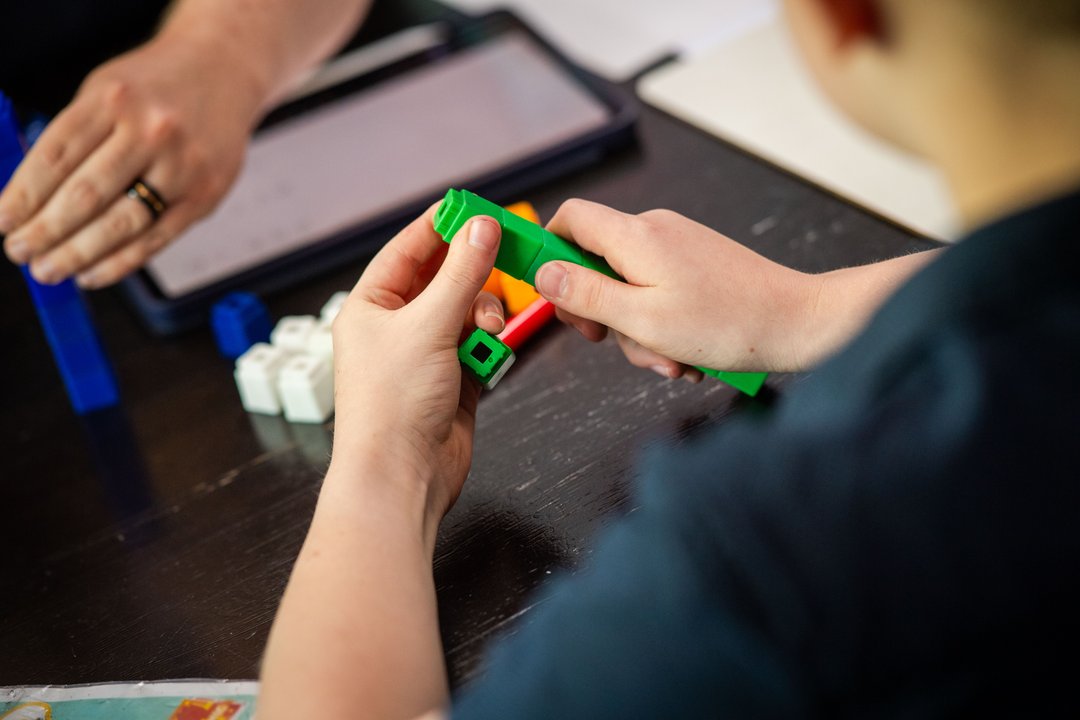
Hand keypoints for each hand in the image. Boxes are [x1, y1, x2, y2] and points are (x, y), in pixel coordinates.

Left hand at [0, 31, 266, 287]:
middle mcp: (151, 131)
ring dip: (78, 254)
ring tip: (49, 271)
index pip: (56, 157)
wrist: (223, 72)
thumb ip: (72, 139)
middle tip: (20, 252)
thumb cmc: (154, 88)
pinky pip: (156, 239)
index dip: (22, 196)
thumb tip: (28, 201)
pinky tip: (92, 273)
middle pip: (86, 194)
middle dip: (45, 231)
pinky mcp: (205, 196)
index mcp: (114, 99)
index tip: (2, 223)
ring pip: (121, 223)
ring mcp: (183, 167)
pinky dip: (119, 262)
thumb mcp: (105, 92)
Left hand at [330, 207, 503, 525]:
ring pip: (468, 312)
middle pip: (443, 280)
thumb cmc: (391, 407)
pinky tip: (491, 354)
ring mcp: (425, 355)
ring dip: (484, 315)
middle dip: (472, 275)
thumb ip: (461, 273)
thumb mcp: (428, 326)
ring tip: (489, 329)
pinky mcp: (452, 380)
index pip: (407, 250)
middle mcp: (395, 328)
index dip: (440, 226)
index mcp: (370, 307)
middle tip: (503, 257)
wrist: (403, 476)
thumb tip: (482, 229)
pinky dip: (489, 346)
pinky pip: (479, 346)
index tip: (474, 207)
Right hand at [533, 200, 817, 374]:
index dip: (547, 249)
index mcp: (636, 236)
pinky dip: (660, 326)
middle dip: (598, 310)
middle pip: (595, 262)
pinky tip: (683, 354)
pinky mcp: (696, 265)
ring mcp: (678, 247)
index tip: (546, 290)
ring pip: (628, 287)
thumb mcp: (641, 319)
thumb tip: (542, 274)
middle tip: (609, 341)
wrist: (798, 323)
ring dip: (636, 330)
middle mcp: (655, 231)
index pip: (570, 218)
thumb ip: (585, 295)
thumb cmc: (728, 324)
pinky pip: (657, 293)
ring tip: (666, 360)